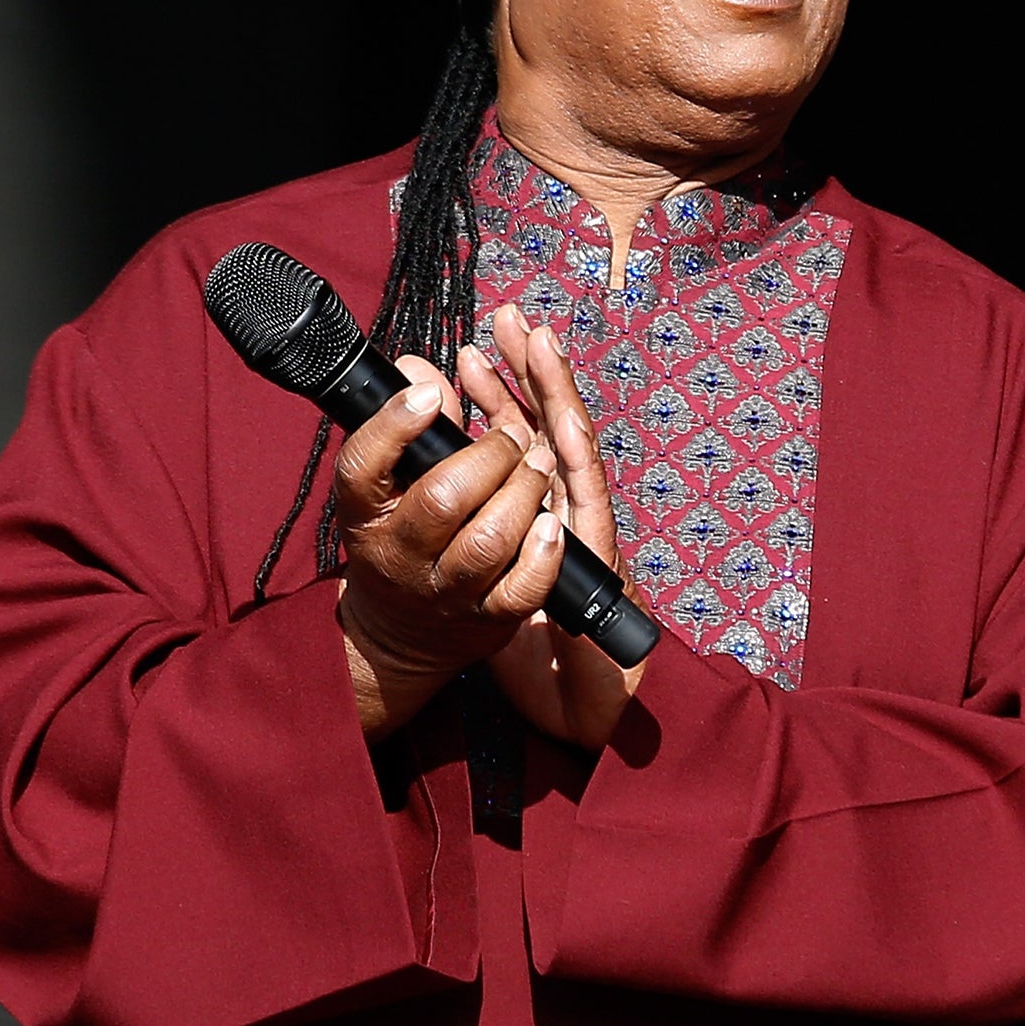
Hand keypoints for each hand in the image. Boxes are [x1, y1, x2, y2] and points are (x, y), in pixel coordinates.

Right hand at [334, 355, 568, 741]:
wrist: (401, 635)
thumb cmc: (399, 537)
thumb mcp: (389, 486)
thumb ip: (416, 427)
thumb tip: (419, 368)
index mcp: (366, 512)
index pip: (363, 464)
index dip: (395, 424)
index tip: (428, 394)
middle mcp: (401, 554)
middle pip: (441, 498)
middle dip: (488, 454)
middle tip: (511, 436)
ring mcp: (447, 590)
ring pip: (488, 540)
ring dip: (522, 491)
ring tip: (538, 463)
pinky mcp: (489, 618)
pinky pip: (522, 589)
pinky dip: (543, 554)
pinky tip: (552, 525)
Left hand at [460, 307, 648, 752]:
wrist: (577, 708)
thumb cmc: (523, 633)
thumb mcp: (483, 564)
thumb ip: (461, 507)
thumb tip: (425, 437)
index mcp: (535, 508)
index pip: (523, 432)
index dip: (507, 385)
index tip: (478, 344)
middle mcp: (564, 510)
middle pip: (551, 423)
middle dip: (529, 369)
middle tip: (510, 318)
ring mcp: (584, 530)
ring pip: (574, 446)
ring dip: (553, 394)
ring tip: (535, 342)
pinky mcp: (599, 558)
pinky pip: (587, 503)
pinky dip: (575, 460)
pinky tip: (558, 423)